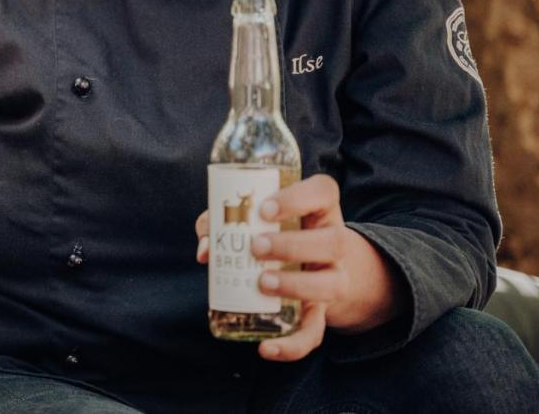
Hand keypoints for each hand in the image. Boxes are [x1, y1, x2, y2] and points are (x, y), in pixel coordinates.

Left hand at [195, 174, 405, 361]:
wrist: (309, 266)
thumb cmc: (270, 231)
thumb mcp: (251, 218)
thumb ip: (222, 223)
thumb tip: (206, 248)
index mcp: (318, 209)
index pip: (323, 192)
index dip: (298, 198)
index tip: (264, 208)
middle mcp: (333, 242)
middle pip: (331, 240)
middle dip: (292, 245)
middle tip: (256, 247)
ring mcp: (332, 277)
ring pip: (330, 284)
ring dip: (295, 285)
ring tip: (262, 283)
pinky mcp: (320, 312)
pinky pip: (316, 332)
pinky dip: (292, 345)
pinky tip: (266, 348)